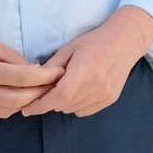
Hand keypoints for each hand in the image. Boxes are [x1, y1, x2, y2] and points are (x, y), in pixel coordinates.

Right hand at [0, 27, 63, 118]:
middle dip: (41, 92)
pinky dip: (10, 107)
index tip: (60, 72)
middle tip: (54, 84)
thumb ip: (10, 56)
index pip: (24, 78)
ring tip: (38, 90)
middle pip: (20, 99)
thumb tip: (34, 68)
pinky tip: (16, 96)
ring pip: (10, 110)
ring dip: (27, 102)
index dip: (46, 77)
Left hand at [20, 6, 152, 116]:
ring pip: (72, 109)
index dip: (39, 105)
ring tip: (67, 86)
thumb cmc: (94, 42)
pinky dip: (77, 105)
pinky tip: (80, 91)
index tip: (26, 109)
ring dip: (64, 103)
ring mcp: (104, 94)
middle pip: (63, 105)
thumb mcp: (68, 50)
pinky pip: (84, 111)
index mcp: (83, 72)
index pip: (57, 97)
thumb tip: (33, 85)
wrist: (125, 41)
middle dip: (51, 101)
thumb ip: (51, 68)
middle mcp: (95, 86)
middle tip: (48, 89)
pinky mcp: (110, 99)